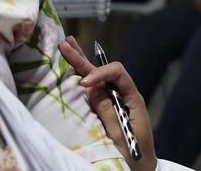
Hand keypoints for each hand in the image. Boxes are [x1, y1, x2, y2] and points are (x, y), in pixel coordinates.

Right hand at [58, 36, 156, 170]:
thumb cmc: (135, 156)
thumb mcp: (121, 135)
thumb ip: (107, 112)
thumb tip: (91, 89)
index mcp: (133, 99)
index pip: (118, 74)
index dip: (99, 74)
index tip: (83, 85)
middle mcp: (124, 95)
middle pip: (103, 71)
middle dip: (83, 59)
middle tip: (65, 44)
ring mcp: (114, 101)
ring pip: (96, 77)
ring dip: (81, 61)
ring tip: (66, 43)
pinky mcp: (106, 109)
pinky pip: (93, 90)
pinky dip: (81, 76)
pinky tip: (72, 64)